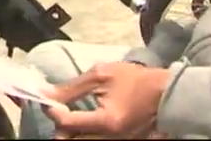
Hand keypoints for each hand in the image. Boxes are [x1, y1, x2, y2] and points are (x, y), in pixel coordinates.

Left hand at [44, 62, 170, 138]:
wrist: (164, 92)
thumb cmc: (134, 80)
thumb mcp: (100, 76)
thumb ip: (71, 88)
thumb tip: (46, 94)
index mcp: (107, 121)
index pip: (67, 123)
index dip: (52, 111)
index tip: (48, 100)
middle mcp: (112, 138)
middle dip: (60, 128)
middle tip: (58, 112)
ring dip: (71, 132)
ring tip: (69, 117)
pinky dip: (84, 134)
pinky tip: (82, 123)